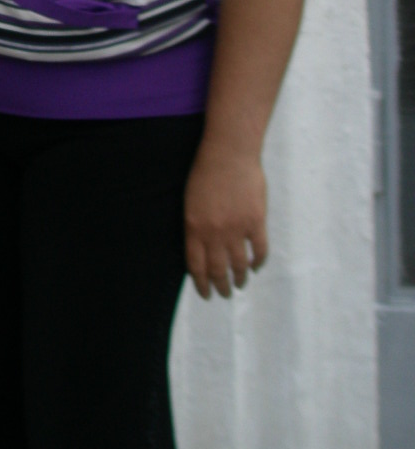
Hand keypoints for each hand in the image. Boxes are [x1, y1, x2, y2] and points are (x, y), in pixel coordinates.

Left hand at [184, 139, 268, 298]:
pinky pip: (259, 250)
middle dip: (220, 286)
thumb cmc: (205, 173)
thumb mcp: (190, 202)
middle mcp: (214, 233)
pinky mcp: (256, 222)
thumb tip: (202, 249)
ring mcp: (236, 228)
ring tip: (240, 284)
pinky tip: (256, 266)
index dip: (201, 283)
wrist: (228, 155)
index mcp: (193, 228)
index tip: (206, 293)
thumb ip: (196, 227)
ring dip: (240, 278)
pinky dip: (258, 262)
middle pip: (217, 270)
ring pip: (239, 265)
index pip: (196, 265)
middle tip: (224, 294)